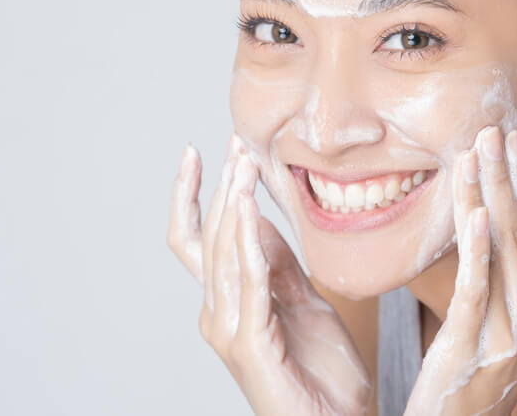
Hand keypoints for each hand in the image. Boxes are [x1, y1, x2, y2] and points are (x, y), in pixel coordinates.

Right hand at [167, 134, 372, 415]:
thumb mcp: (303, 301)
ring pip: (220, 252)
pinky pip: (247, 280)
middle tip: (233, 143)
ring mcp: (228, 329)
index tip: (203, 151)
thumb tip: (258, 215)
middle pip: (206, 237)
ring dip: (232, 203)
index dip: (193, 194)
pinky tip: (249, 208)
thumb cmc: (322, 372)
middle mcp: (217, 313)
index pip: (196, 238)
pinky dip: (245, 240)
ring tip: (242, 163)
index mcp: (228, 302)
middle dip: (219, 186)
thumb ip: (277, 263)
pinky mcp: (248, 343)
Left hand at [404, 126, 516, 415]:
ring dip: (485, 198)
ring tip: (474, 154)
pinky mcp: (473, 345)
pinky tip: (474, 214)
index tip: (512, 141)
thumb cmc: (495, 370)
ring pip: (499, 253)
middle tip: (490, 130)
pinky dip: (477, 250)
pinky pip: (477, 289)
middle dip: (504, 179)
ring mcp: (510, 334)